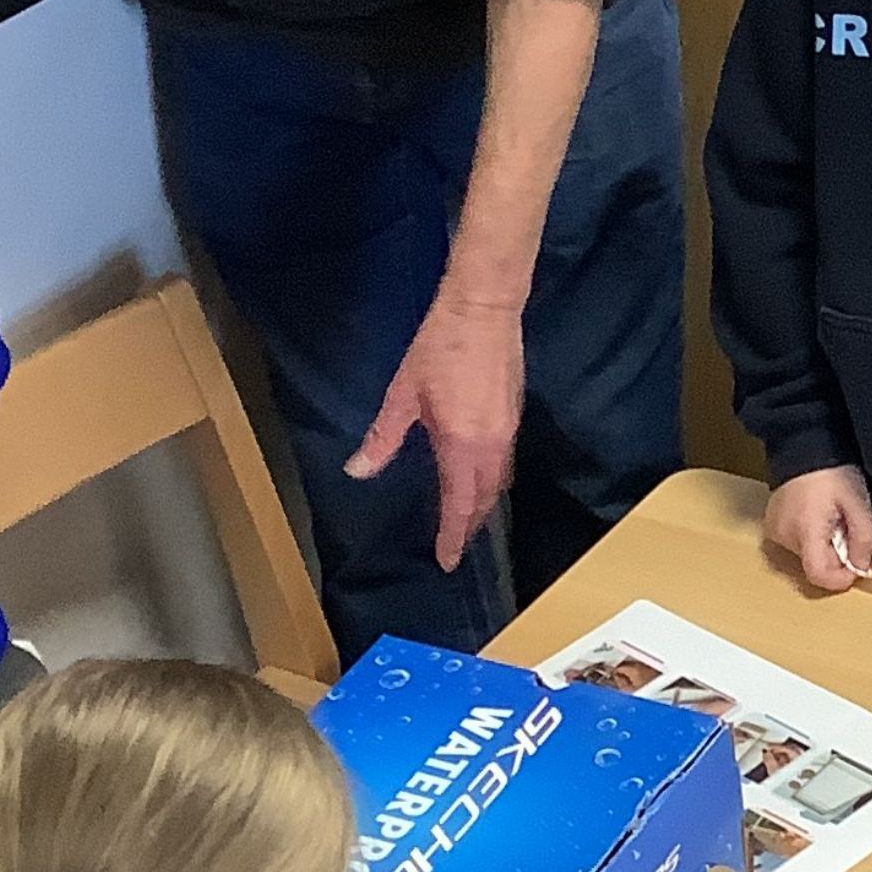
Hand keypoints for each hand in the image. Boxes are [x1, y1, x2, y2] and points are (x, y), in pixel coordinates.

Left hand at [346, 289, 524, 571]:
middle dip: (469, 526)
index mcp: (462, 445)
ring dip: (482, 505)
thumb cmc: (440, 348)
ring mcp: (508, 431)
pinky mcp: (514, 416)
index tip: (446, 561)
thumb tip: (357, 471)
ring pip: (498, 483)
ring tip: (465, 520)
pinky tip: (476, 477)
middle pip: (484, 500)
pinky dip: (490, 481)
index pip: (459, 505)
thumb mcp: (403, 394)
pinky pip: (504, 463)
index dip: (452, 536)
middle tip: (454, 546)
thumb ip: (383, 437)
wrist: (484, 310)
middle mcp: (491, 446)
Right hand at [765, 465, 871, 590]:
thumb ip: (864, 538)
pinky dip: (812, 536)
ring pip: (807, 555)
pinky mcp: (771, 525)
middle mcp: (784, 536)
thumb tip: (861, 566)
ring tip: (833, 518)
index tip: (857, 564)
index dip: (842, 578)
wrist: (803, 444)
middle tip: (847, 528)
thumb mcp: (857, 502)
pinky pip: (796, 543)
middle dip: (837, 556)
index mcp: (804, 531)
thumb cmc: (831, 471)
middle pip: (815, 566)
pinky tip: (820, 515)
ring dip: (825, 545)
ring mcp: (774, 531)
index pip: (819, 576)